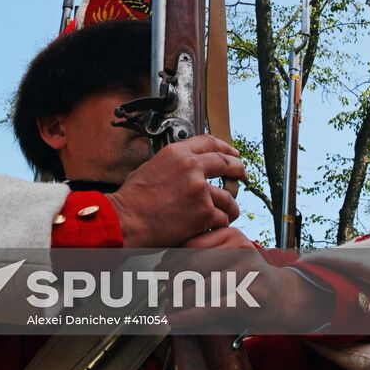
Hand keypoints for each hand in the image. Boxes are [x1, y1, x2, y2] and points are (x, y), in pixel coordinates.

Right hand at [108, 135, 245, 247]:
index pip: (209, 142)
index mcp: (176, 153)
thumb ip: (169, 164)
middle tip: (242, 175)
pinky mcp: (204, 212)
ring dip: (230, 206)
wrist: (126, 220)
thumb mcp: (149, 168)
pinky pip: (222, 217)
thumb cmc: (131, 199)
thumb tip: (178, 168)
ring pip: (228, 196)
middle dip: (238, 170)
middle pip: (227, 163)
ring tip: (229, 212)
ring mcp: (200, 190)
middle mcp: (191, 167)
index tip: (232, 153)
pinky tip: (215, 226)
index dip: (225, 147)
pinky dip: (220, 223)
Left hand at [167, 227, 333, 332]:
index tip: (158, 272)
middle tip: (162, 294)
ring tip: (167, 310)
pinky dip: (190, 315)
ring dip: (178, 301)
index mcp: (230, 234)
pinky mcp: (251, 294)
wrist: (284, 297)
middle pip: (192, 262)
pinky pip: (212, 306)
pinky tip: (176, 321)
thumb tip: (159, 268)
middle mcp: (239, 247)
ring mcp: (247, 270)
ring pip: (201, 285)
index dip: (169, 259)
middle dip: (172, 280)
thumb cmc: (247, 279)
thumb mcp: (227, 260)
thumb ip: (201, 259)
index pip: (190, 243)